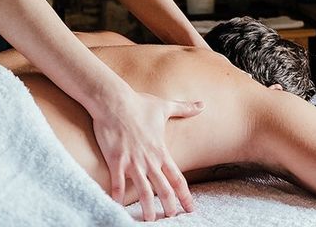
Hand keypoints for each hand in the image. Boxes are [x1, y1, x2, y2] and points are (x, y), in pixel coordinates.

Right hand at [90, 89, 203, 220]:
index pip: (177, 178)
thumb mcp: (164, 106)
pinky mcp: (115, 159)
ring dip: (147, 208)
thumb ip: (184, 108)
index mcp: (161, 151)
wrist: (114, 100)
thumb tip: (202, 104)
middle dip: (169, 206)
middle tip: (172, 218)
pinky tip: (117, 206)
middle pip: (163, 189)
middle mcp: (149, 159)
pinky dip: (117, 196)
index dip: (185, 195)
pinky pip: (117, 183)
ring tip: (149, 220)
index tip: (191, 209)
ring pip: (143, 191)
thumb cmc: (138, 103)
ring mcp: (132, 161)